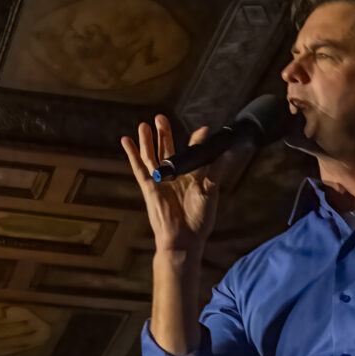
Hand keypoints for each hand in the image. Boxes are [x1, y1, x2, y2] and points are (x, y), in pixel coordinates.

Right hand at [120, 113, 251, 261]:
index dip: (195, 141)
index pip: (191, 154)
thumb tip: (228, 150)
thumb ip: (217, 168)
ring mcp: (160, 181)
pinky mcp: (149, 187)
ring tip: (144, 124)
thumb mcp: (211, 189)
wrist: (184, 238)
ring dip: (147, 140)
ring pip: (151, 156)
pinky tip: (126, 140)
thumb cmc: (199, 219)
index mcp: (191, 177)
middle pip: (167, 150)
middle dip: (164, 134)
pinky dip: (132, 153)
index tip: (202, 129)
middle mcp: (174, 177)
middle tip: (160, 117)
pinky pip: (139, 168)